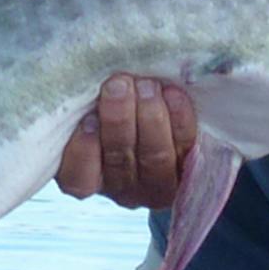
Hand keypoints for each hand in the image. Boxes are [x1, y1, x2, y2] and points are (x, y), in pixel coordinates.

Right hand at [55, 75, 196, 205]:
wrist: (154, 111)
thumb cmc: (106, 107)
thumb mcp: (90, 109)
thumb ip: (85, 104)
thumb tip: (90, 81)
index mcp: (88, 178)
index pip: (80, 179)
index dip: (84, 151)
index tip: (88, 119)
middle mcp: (121, 188)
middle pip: (120, 160)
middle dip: (119, 120)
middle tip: (118, 85)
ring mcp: (158, 183)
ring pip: (155, 157)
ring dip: (150, 118)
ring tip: (147, 85)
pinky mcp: (189, 168)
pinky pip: (185, 148)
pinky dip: (179, 120)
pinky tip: (173, 93)